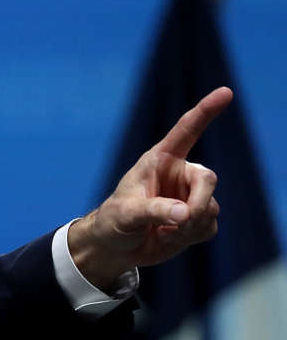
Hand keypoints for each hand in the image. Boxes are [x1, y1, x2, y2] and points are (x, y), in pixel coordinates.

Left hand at [67, 87, 230, 290]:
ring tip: (162, 232)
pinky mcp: (196, 219)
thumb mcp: (126, 214)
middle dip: (198, 204)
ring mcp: (190, 197)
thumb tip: (185, 214)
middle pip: (208, 180)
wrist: (114, 248)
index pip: (186, 131)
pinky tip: (168, 238)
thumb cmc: (113, 222)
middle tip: (181, 222)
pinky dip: (191, 237)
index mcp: (160, 160)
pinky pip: (209, 227)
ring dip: (189, 227)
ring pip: (211, 208)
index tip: (225, 92)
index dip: (206, 111)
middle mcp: (179, 175)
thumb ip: (154, 210)